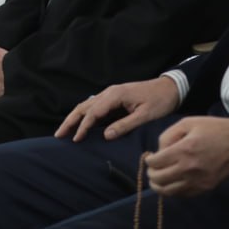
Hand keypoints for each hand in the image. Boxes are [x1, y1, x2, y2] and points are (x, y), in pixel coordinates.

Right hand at [55, 77, 180, 142]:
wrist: (170, 88)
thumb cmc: (159, 102)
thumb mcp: (145, 115)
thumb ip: (125, 125)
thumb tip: (106, 135)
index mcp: (115, 95)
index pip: (93, 112)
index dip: (83, 127)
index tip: (75, 139)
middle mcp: (109, 93)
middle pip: (84, 107)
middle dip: (70, 121)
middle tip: (58, 135)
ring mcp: (110, 94)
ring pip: (86, 106)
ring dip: (74, 118)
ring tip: (64, 130)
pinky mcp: (113, 98)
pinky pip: (94, 106)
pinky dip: (84, 115)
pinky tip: (80, 123)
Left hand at [144, 117, 228, 196]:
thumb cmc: (214, 129)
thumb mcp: (188, 123)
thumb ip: (168, 135)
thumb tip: (159, 151)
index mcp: (184, 150)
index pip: (156, 162)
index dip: (149, 161)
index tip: (150, 157)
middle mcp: (189, 169)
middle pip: (159, 179)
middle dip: (151, 174)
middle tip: (151, 169)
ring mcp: (198, 181)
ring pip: (169, 191)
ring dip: (159, 186)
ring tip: (156, 180)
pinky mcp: (206, 188)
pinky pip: (183, 195)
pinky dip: (173, 191)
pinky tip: (171, 183)